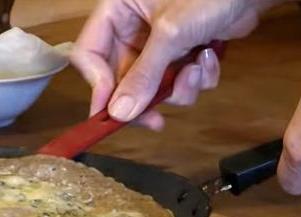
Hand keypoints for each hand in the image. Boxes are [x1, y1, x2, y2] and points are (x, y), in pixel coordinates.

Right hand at [71, 0, 281, 128]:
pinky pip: (176, 82)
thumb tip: (119, 113)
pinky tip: (210, 58)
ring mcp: (156, 44)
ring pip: (151, 86)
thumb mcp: (171, 33)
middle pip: (120, 79)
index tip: (111, 112)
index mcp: (117, 11)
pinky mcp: (180, 54)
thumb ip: (144, 74)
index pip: (89, 54)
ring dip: (178, 88)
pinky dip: (196, 78)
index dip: (98, 85)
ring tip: (197, 69)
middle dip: (145, 98)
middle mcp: (131, 29)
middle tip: (155, 121)